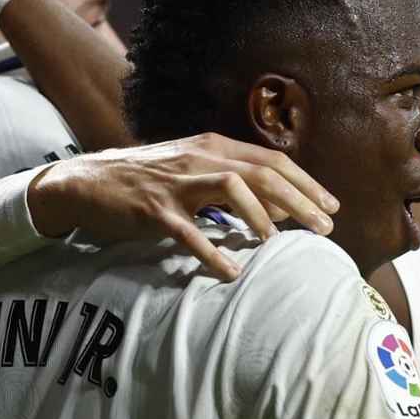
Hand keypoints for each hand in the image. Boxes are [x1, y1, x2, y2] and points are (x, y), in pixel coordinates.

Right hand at [26, 133, 341, 280]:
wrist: (87, 182)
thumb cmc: (147, 181)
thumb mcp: (192, 171)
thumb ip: (233, 183)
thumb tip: (279, 207)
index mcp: (212, 146)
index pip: (271, 160)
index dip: (305, 183)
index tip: (332, 207)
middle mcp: (198, 157)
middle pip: (261, 172)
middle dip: (298, 200)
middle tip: (324, 227)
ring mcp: (176, 182)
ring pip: (231, 189)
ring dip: (261, 216)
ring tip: (277, 244)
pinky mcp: (153, 209)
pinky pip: (189, 231)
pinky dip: (212, 252)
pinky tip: (231, 272)